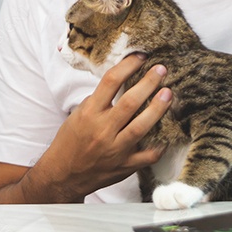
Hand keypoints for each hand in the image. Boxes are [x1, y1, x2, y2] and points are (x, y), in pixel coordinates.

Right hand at [33, 54, 172, 201]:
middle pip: (130, 102)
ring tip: (168, 94)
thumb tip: (122, 82)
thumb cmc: (70, 141)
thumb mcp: (78, 115)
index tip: (141, 57)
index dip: (128, 65)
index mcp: (89, 113)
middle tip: (162, 70)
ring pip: (141, 127)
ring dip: (158, 109)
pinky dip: (159, 145)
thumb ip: (99, 100)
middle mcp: (103, 130)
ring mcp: (115, 150)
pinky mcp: (125, 166)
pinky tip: (168, 134)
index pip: (111, 81)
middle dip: (149, 83)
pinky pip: (148, 156)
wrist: (63, 175)